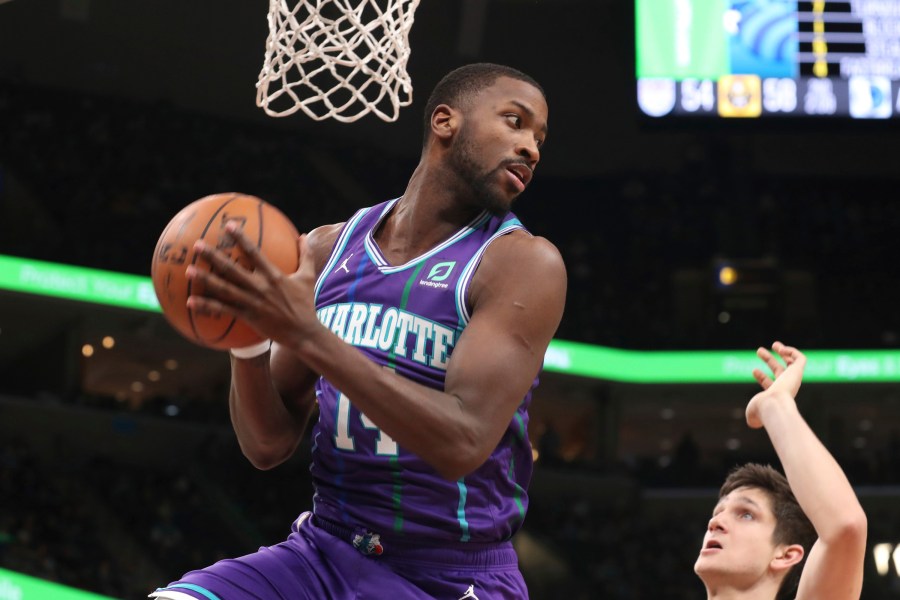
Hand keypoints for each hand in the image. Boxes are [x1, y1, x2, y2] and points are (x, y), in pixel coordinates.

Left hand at [186, 224, 317, 348]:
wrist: (303, 333)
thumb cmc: (305, 304)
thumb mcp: (308, 277)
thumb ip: (305, 254)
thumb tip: (303, 234)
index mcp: (274, 275)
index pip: (254, 253)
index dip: (241, 239)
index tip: (229, 226)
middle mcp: (260, 287)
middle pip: (232, 269)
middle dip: (214, 256)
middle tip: (197, 245)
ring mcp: (252, 302)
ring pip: (224, 289)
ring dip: (205, 279)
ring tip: (188, 270)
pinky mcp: (247, 316)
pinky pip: (224, 310)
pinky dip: (207, 306)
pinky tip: (190, 302)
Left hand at [746, 341, 805, 428]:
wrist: (772, 406)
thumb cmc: (761, 410)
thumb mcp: (752, 415)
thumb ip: (752, 418)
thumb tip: (753, 423)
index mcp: (777, 396)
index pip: (771, 384)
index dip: (762, 377)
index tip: (754, 370)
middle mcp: (787, 387)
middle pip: (780, 371)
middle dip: (769, 360)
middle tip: (758, 350)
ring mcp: (793, 380)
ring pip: (793, 363)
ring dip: (783, 352)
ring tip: (774, 344)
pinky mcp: (797, 372)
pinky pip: (800, 359)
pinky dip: (792, 351)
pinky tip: (781, 350)